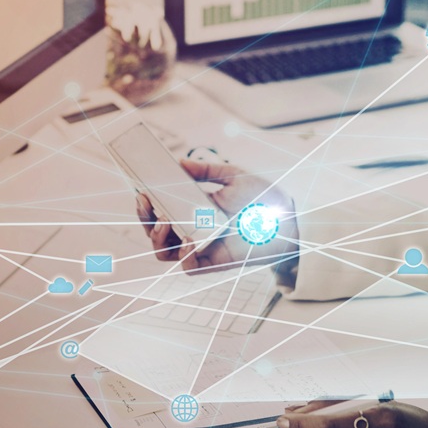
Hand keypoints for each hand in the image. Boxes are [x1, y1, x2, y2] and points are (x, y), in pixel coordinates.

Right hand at [133, 156, 297, 273]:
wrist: (288, 217)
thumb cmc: (263, 197)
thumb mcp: (233, 176)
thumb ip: (206, 169)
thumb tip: (179, 161)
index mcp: (192, 210)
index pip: (159, 210)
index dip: (145, 204)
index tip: (139, 188)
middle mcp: (192, 230)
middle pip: (154, 232)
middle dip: (143, 218)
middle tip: (145, 200)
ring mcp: (200, 248)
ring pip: (164, 252)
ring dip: (157, 236)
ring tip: (164, 220)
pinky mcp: (212, 263)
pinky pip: (188, 266)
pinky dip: (184, 254)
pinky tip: (189, 239)